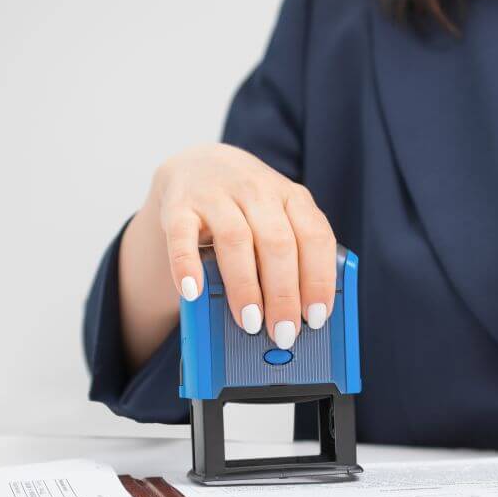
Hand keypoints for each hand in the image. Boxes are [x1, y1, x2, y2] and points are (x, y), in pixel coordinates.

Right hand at [157, 144, 334, 345]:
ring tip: (250, 322)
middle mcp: (257, 191)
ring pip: (235, 239)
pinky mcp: (179, 205)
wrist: (199, 165)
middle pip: (277, 243)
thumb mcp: (280, 221)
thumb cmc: (248, 207)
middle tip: (284, 331)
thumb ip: (294, 258)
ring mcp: (216, 195)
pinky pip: (182, 235)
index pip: (315, 237)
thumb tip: (301, 315)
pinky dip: (186, 265)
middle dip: (283, 293)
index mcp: (292, 197)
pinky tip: (193, 292)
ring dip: (245, 286)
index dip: (318, 279)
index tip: (317, 316)